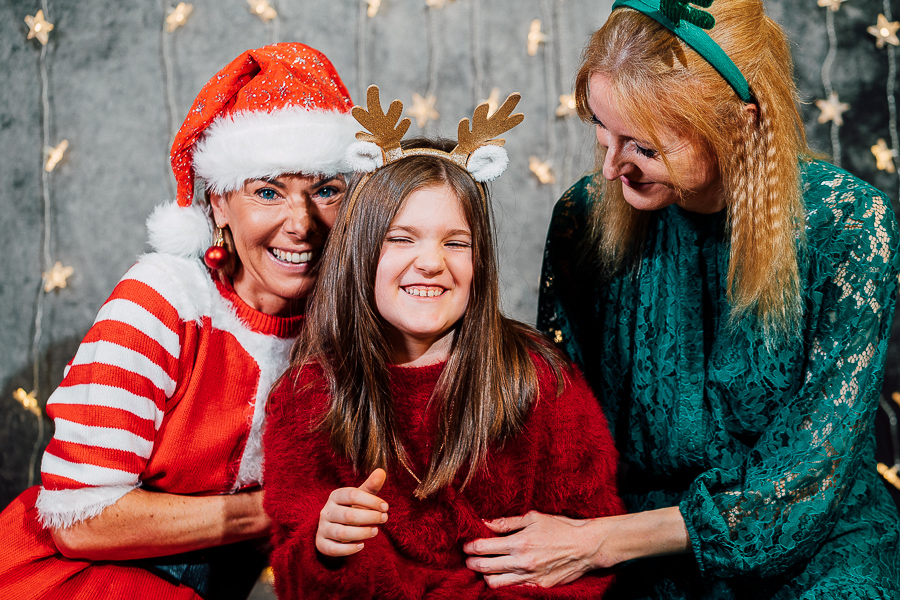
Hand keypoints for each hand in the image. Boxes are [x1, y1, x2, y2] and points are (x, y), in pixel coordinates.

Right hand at [315, 469, 387, 556]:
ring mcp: (323, 528)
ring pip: (341, 533)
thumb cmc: (350, 509)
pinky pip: (334, 548)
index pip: (352, 495)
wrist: (332, 528)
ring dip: (362, 533)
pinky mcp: (322, 544)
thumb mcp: (359, 497)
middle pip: (348, 515)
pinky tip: (362, 545)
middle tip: (384, 519)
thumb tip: (382, 471)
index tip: (386, 507)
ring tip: (376, 531)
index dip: (371, 501)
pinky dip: (349, 549)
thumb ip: (370, 486)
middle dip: (369, 517)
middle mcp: (327, 512)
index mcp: (335, 496)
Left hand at [463, 511, 606, 588]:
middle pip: (485, 567)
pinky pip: (513, 589)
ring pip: (495, 582)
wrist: (585, 546)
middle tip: (468, 558)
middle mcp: (522, 562)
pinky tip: (501, 576)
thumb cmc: (560, 527)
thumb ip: (507, 522)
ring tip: (484, 568)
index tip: (466, 546)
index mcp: (519, 542)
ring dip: (485, 575)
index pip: (484, 547)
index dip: (470, 547)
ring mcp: (530, 577)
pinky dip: (503, 583)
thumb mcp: (533, 517)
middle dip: (472, 563)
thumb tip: (485, 523)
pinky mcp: (538, 586)